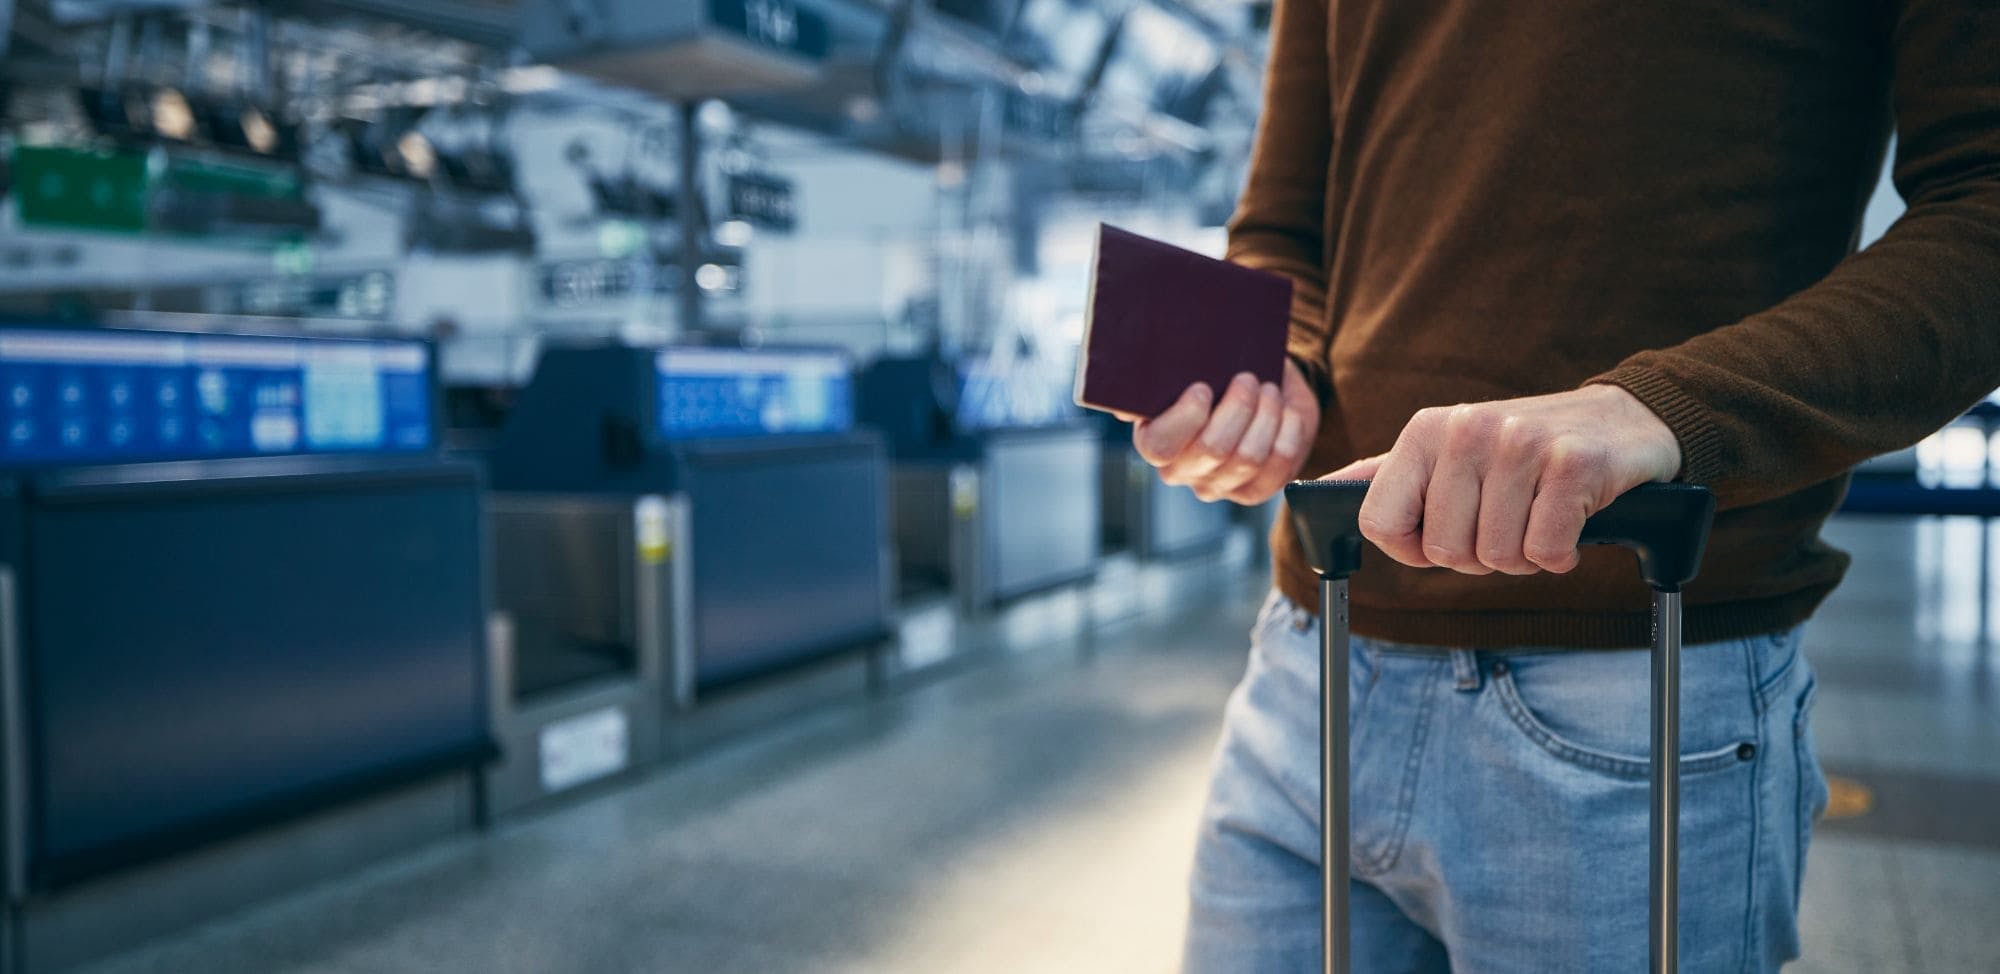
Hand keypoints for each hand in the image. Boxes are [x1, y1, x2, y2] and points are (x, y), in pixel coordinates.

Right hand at [1120, 359, 1319, 504]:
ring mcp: (1218, 485)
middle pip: (1212, 449)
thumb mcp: (1187, 367)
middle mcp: (1181, 470)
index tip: (1202, 386)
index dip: (1185, 418)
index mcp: (1154, 440)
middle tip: (1248, 379)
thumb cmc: (1217, 375)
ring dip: (1265, 416)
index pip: (1160, 446)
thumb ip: (1155, 375)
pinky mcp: (1253, 492)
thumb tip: (1125, 401)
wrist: (1259, 387)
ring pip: (1248, 457)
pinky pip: (1278, 467)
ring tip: (1268, 390)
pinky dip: (1287, 432)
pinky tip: (1286, 412)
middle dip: (1237, 408)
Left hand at [1323, 385, 1680, 574]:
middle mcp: (1467, 430)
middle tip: (1509, 521)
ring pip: (1497, 557)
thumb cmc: (1525, 450)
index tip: (1444, 535)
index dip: (1414, 550)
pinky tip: (1572, 521)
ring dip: (1525, 556)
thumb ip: (1389, 475)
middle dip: (1481, 556)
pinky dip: (1561, 554)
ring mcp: (1521, 444)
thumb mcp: (1448, 451)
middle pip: (1445, 552)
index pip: (1381, 524)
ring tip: (1540, 517)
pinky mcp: (1573, 464)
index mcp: (1425, 431)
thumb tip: (1320, 489)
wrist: (1622, 420)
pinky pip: (1545, 551)